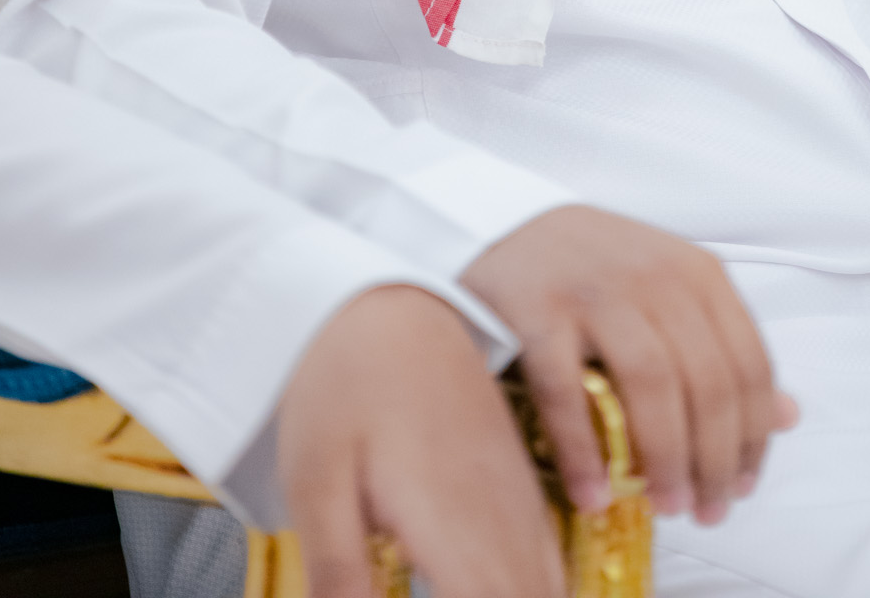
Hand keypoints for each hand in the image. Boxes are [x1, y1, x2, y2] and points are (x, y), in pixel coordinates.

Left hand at [278, 284, 564, 597]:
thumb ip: (341, 576)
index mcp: (455, 530)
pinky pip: (551, 557)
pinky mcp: (513, 479)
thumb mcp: (318, 486)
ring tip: (499, 597)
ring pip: (551, 590)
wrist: (384, 301)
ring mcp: (514, 497)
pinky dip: (545, 592)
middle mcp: (501, 519)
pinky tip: (532, 595)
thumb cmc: (343, 387)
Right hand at [460, 206, 797, 526]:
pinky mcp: (537, 309)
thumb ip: (728, 348)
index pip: (749, 363)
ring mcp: (595, 290)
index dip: (754, 436)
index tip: (743, 485)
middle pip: (707, 381)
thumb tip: (788, 416)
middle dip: (714, 459)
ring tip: (666, 505)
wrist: (508, 225)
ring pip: (651, 384)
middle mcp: (654, 276)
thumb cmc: (601, 268)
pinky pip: (566, 390)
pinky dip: (583, 451)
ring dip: (665, 457)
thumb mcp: (675, 291)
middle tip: (706, 509)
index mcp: (697, 272)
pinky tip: (593, 494)